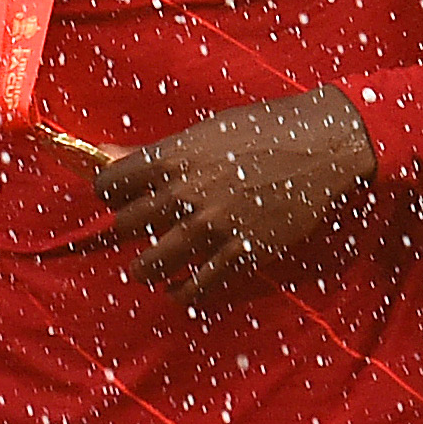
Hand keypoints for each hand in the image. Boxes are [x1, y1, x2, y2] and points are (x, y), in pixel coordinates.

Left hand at [91, 86, 375, 303]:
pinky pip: (198, 286)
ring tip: (148, 270)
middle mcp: (184, 193)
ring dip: (145, 269)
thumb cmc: (259, 130)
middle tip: (138, 231)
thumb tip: (104, 150)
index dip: (110, 194)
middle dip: (127, 229)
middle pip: (125, 225)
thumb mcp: (200, 133)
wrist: (319, 146)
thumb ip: (151, 152)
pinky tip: (178, 290)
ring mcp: (212, 226)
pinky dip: (182, 293)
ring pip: (152, 263)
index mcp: (170, 158)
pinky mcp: (243, 252)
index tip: (120, 198)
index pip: (109, 184)